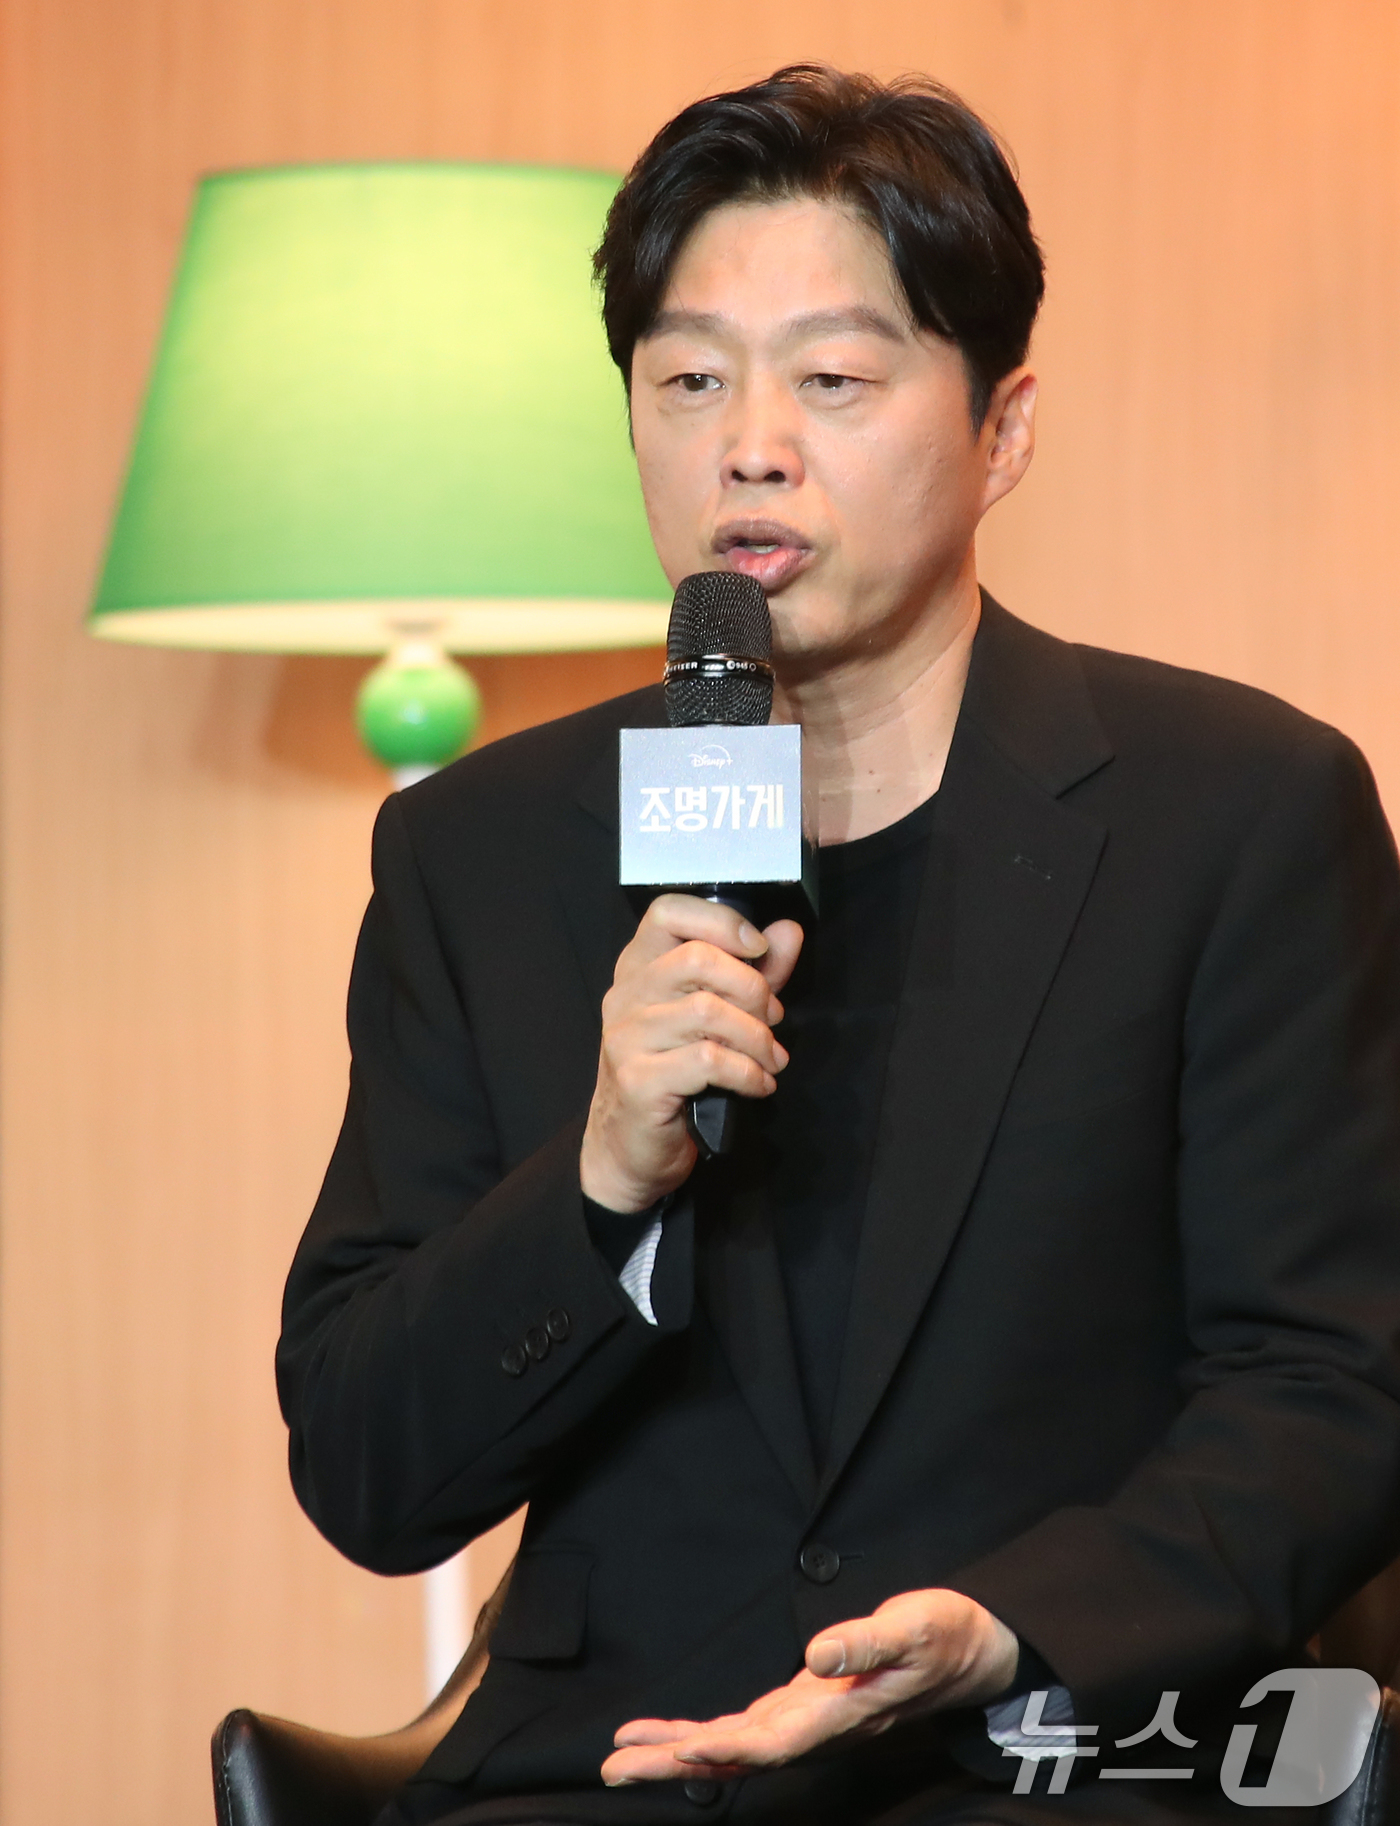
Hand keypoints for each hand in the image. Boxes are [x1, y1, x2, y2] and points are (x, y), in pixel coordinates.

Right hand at [579, 894, 803, 1212]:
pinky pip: (708, 1060)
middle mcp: (626, 995)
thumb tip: (788, 932)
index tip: (759, 949)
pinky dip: (748, 1072)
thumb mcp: (717, 1017)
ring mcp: (627, 1037)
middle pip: (699, 959)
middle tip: (772, 1022)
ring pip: (708, 1012)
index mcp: (639, 968)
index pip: (668, 912)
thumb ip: (753, 973)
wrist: (630, 1146)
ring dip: (757, 1038)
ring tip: (770, 1059)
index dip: (721, 921)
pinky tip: (759, 1085)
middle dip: (754, 990)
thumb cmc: (675, 1075)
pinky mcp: (638, 1080)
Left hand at [601, 1589, 1017, 1785]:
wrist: (970, 1652)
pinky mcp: (804, 1707)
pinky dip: (706, 1734)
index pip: (772, 1742)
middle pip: (736, 1755)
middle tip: (615, 1767)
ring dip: (678, 1751)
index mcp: (839, 1713)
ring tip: (623, 1754)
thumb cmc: (943, 1636)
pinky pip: (745, 1731)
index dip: (724, 1750)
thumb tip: (818, 1653)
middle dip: (675, 1761)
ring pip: (733, 1747)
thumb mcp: (912, 1628)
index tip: (677, 1752)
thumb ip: (867, 1643)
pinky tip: (676, 1737)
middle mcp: (816, 1728)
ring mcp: (808, 1721)